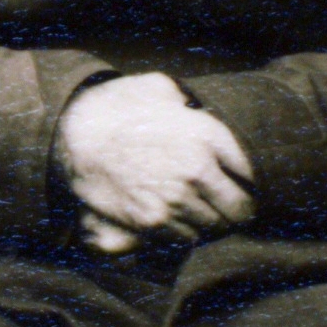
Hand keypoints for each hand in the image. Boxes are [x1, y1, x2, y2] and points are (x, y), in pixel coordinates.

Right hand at [58, 72, 254, 240]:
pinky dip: (186, 233)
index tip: (245, 183)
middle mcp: (198, 169)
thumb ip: (191, 99)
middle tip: (230, 207)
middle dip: (238, 209)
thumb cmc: (117, 107)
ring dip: (212, 223)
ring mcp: (177, 199)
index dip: (251, 179)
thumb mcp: (160, 87)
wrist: (73, 136)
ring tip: (202, 213)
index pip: (253, 171)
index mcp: (207, 135)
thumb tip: (202, 107)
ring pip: (216, 227)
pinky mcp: (153, 221)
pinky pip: (187, 239)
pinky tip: (177, 219)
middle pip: (242, 207)